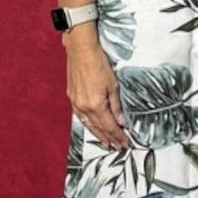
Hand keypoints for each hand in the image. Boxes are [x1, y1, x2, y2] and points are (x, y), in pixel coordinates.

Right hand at [64, 27, 129, 147]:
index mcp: (96, 105)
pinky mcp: (72, 97)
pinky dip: (87, 124)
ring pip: (88, 124)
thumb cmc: (99, 64)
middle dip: (109, 138)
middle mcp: (84, 107)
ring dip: (98, 134)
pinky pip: (80, 116)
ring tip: (105, 143)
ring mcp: (76, 103)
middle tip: (117, 147)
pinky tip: (91, 127)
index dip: (118, 136)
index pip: (110, 126)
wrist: (81, 51)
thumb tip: (121, 121)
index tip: (125, 143)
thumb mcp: (113, 85)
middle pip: (99, 128)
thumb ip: (116, 106)